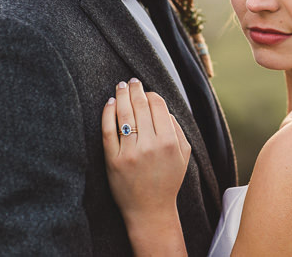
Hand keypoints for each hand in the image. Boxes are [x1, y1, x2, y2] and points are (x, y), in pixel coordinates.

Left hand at [101, 78, 190, 222]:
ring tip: (120, 86)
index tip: (148, 91)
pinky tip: (110, 103)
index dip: (152, 94)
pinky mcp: (113, 160)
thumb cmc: (168, 180)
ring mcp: (130, 152)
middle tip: (131, 81)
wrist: (150, 209)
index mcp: (170, 142)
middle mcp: (150, 145)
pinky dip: (108, 113)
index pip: (159, 106)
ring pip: (124, 115)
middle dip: (135, 89)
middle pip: (140, 106)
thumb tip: (162, 107)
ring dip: (121, 95)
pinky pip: (108, 130)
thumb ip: (177, 128)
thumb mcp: (184, 154)